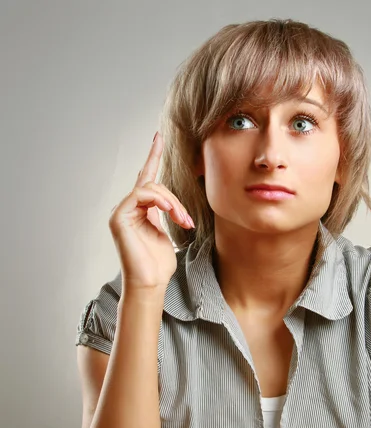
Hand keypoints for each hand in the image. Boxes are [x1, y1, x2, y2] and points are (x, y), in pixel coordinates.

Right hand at [109, 132, 194, 292]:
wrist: (150, 283)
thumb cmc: (159, 264)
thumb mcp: (168, 233)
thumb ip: (167, 213)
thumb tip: (174, 204)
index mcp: (140, 210)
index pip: (146, 178)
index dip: (152, 156)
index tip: (158, 136)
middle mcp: (128, 208)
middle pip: (154, 184)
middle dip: (175, 200)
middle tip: (187, 220)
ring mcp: (121, 211)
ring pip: (150, 188)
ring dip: (172, 203)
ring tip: (182, 221)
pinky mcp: (119, 216)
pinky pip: (141, 194)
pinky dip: (160, 200)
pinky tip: (170, 212)